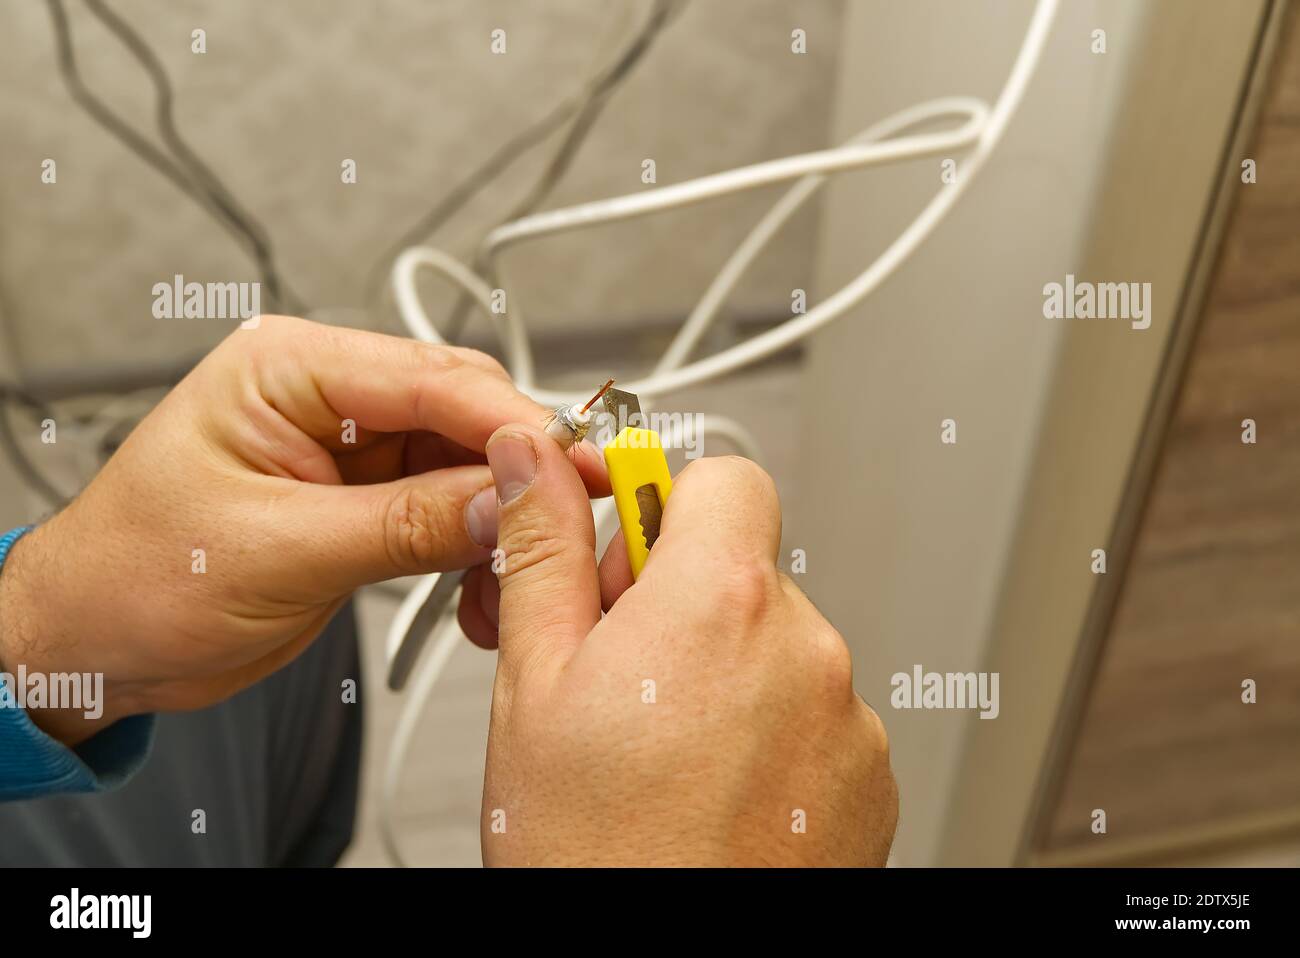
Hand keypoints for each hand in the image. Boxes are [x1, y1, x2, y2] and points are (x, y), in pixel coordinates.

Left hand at [0, 316, 607, 744]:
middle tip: (574, 514)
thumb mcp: (277, 551)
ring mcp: (349, 449)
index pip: (428, 379)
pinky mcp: (364, 499)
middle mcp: (326, 396)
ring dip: (500, 513)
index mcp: (287, 368)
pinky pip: (445, 507)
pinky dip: (475, 543)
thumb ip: (403, 525)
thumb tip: (505, 504)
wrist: (94, 640)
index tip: (572, 466)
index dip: (510, 424)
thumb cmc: (135, 577)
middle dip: (516, 466)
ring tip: (524, 564)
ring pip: (463, 463)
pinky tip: (485, 577)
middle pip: (459, 411)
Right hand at [474, 424, 897, 866]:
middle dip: (681, 603)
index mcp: (720, 602)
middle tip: (618, 678)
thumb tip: (536, 465)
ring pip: (776, 648)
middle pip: (744, 570)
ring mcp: (847, 720)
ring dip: (725, 675)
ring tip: (660, 754)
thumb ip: (543, 552)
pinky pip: (814, 717)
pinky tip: (711, 792)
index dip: (663, 508)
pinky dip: (768, 737)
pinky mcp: (869, 780)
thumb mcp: (534, 684)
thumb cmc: (592, 853)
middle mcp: (805, 650)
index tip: (625, 558)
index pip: (724, 478)